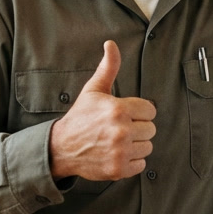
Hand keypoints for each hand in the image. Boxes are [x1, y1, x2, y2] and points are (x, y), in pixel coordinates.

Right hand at [49, 41, 156, 180]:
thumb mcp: (94, 89)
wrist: (62, 147)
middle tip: (120, 128)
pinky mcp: (119, 169)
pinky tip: (117, 153)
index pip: (150, 110)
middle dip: (138, 128)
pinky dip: (132, 161)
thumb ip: (108, 67)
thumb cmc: (81, 116)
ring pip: (147, 147)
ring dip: (136, 145)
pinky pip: (141, 164)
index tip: (125, 114)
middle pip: (151, 129)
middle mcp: (121, 131)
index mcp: (118, 109)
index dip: (139, 112)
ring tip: (118, 141)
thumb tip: (111, 44)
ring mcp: (120, 152)